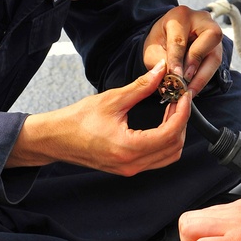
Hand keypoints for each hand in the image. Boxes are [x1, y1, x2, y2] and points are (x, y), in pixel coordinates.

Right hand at [10, 61, 190, 175]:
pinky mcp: (128, 168)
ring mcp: (131, 169)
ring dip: (175, 132)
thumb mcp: (112, 99)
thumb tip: (162, 70)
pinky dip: (165, 141)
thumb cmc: (77, 119)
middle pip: (174, 147)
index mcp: (128, 148)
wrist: (56, 139)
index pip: (170, 133)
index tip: (184, 95)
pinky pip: (157, 158)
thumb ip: (141, 86)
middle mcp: (132, 164)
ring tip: (171, 109)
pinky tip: (161, 122)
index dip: (183, 112)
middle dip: (181, 121)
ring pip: (169, 156)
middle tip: (178, 99)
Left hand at [143, 6, 223, 94]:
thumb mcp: (152, 49)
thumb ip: (159, 62)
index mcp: (180, 15)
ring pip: (215, 55)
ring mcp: (213, 32)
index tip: (175, 77)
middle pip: (209, 38)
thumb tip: (172, 78)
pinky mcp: (217, 46)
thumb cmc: (160, 40)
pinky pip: (215, 64)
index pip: (179, 39)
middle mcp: (202, 19)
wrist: (168, 36)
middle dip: (196, 62)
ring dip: (202, 76)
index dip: (177, 61)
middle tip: (185, 82)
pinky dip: (203, 78)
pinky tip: (193, 88)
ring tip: (188, 91)